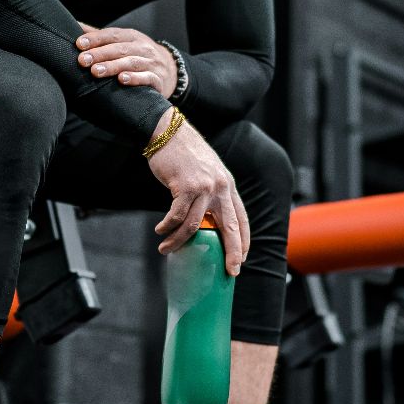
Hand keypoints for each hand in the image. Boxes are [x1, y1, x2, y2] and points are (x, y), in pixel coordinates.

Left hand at [75, 22, 177, 99]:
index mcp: (132, 36)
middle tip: (83, 61)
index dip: (96, 39)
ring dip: (113, 66)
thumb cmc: (139, 55)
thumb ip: (100, 37)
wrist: (171, 71)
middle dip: (100, 54)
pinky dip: (135, 78)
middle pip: (120, 49)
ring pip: (131, 63)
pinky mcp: (158, 79)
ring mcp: (151, 63)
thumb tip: (75, 26)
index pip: (112, 35)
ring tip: (95, 72)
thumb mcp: (123, 42)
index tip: (79, 44)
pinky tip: (122, 80)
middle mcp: (142, 47)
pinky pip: (147, 78)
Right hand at [145, 108, 248, 274]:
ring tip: (165, 249)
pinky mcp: (185, 186)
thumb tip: (205, 222)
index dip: (244, 240)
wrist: (168, 132)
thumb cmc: (184, 155)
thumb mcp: (206, 173)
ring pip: (195, 226)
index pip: (241, 218)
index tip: (243, 258)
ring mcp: (204, 187)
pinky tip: (160, 231)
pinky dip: (167, 227)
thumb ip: (211, 194)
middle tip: (230, 271)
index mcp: (228, 186)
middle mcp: (221, 187)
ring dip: (179, 241)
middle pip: (230, 227)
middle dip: (232, 252)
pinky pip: (177, 215)